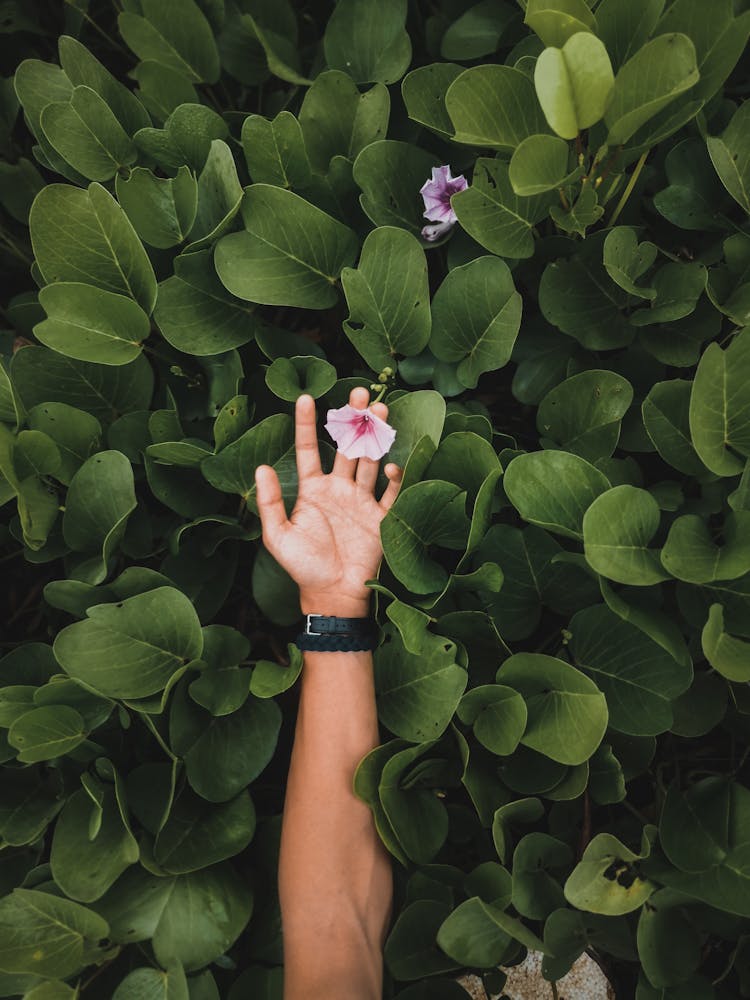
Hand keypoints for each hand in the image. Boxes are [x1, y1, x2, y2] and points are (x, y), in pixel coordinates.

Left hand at [254, 387, 402, 618]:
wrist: (333, 594)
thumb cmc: (302, 567)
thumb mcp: (278, 536)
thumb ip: (270, 502)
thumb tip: (262, 468)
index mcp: (313, 490)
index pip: (308, 449)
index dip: (306, 424)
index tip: (304, 398)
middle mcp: (338, 489)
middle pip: (346, 447)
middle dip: (352, 420)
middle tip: (357, 393)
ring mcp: (362, 501)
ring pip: (370, 460)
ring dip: (375, 437)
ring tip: (379, 412)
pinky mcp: (381, 518)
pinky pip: (391, 493)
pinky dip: (394, 478)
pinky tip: (391, 465)